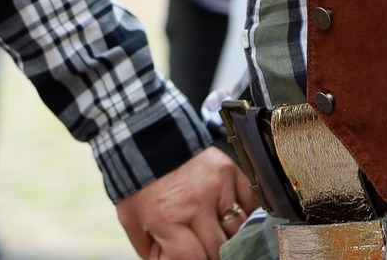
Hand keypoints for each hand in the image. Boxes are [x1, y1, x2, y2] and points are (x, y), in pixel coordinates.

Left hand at [115, 146, 256, 259]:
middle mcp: (195, 201)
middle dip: (213, 255)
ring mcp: (217, 185)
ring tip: (215, 233)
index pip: (196, 259)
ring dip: (230, 237)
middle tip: (205, 248)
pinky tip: (231, 217)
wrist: (145, 139)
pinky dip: (245, 215)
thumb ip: (155, 254)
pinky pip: (251, 204)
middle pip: (220, 248)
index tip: (194, 257)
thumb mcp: (134, 224)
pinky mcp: (230, 171)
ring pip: (239, 229)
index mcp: (166, 217)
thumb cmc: (139, 185)